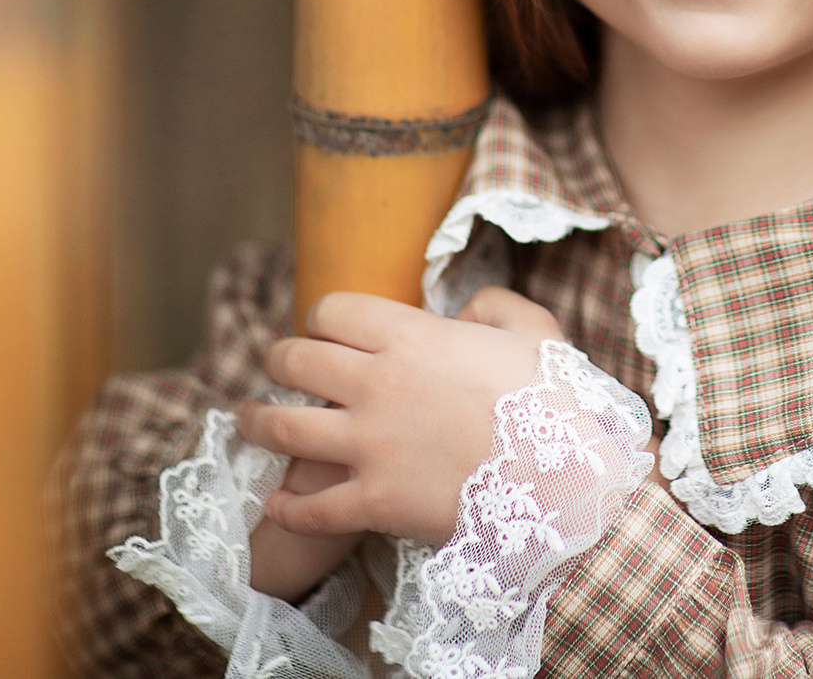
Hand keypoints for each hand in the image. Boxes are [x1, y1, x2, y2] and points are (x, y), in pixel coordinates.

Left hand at [237, 286, 566, 547]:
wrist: (566, 481)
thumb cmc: (556, 402)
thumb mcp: (537, 331)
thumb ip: (494, 305)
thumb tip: (463, 311)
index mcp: (410, 337)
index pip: (332, 310)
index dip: (323, 316)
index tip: (326, 329)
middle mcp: (375, 385)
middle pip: (295, 359)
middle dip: (279, 357)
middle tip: (276, 364)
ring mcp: (369, 445)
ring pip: (283, 425)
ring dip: (256, 420)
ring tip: (246, 419)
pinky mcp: (374, 501)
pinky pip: (310, 507)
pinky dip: (286, 505)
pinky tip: (276, 501)